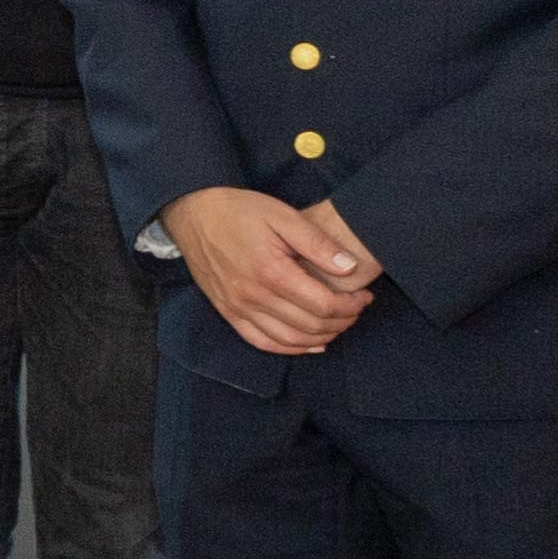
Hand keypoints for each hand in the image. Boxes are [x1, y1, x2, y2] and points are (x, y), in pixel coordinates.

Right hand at [167, 187, 374, 355]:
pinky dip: (289, 348)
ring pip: (288, 339)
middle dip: (342, 321)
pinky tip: (307, 343)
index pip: (323, 304)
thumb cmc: (240, 210)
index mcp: (272, 271)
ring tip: (337, 323)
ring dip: (320, 337)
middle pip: (310, 325)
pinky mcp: (227, 311)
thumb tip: (350, 267)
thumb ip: (318, 243)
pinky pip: (261, 341)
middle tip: (356, 309)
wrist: (194, 212)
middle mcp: (253, 296)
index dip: (351, 305)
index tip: (364, 296)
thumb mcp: (283, 215)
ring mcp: (238, 307)